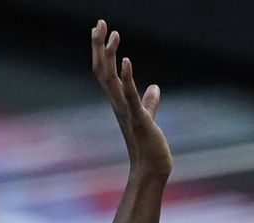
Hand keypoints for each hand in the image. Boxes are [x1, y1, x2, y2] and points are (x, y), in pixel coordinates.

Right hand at [91, 19, 172, 177]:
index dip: (99, 50)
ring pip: (110, 79)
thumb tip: (155, 88)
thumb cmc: (148, 144)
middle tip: (99, 23)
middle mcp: (116, 104)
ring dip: (110, 56)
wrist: (151, 168)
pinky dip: (127, 78)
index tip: (99, 29)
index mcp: (118, 101)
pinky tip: (127, 61)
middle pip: (101, 70)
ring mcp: (125, 111)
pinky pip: (129, 96)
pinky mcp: (138, 119)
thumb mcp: (148, 117)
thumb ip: (149, 101)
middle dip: (98, 46)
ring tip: (113, 35)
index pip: (103, 71)